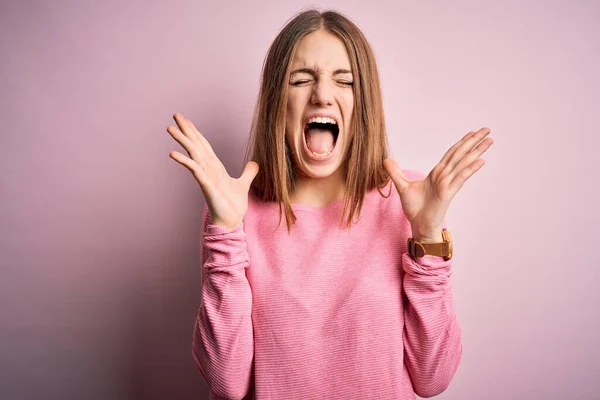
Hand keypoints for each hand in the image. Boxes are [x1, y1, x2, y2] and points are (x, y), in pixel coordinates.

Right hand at [167, 113, 258, 228]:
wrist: (232, 222)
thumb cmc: (233, 205)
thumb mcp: (244, 184)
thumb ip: (248, 173)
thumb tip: (255, 163)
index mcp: (215, 167)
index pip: (204, 145)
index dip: (196, 132)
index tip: (187, 120)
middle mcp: (208, 169)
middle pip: (195, 145)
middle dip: (186, 130)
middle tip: (175, 115)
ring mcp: (205, 176)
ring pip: (192, 154)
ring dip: (182, 140)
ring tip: (170, 128)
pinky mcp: (206, 185)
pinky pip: (194, 171)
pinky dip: (185, 161)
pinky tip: (172, 153)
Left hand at [383, 128, 492, 241]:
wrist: (419, 225)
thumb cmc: (415, 208)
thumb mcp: (402, 186)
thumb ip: (395, 172)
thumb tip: (386, 159)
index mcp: (437, 173)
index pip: (451, 154)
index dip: (462, 142)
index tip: (472, 133)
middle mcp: (445, 176)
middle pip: (461, 154)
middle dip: (474, 141)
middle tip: (487, 130)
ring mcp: (448, 184)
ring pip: (464, 163)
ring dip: (476, 151)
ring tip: (489, 140)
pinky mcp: (448, 193)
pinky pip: (460, 178)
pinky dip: (470, 169)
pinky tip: (480, 161)